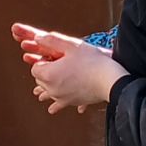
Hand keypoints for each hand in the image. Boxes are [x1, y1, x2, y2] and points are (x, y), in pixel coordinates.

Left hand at [11, 23, 126, 114]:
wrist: (110, 80)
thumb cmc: (92, 61)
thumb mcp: (71, 45)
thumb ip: (51, 40)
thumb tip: (36, 38)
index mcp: (48, 74)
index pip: (35, 68)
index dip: (43, 61)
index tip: (54, 57)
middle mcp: (52, 89)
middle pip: (40, 81)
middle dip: (45, 73)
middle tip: (56, 66)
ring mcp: (61, 98)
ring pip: (48, 93)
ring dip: (48, 87)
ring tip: (42, 90)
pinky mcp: (72, 103)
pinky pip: (59, 105)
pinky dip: (56, 103)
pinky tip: (53, 108)